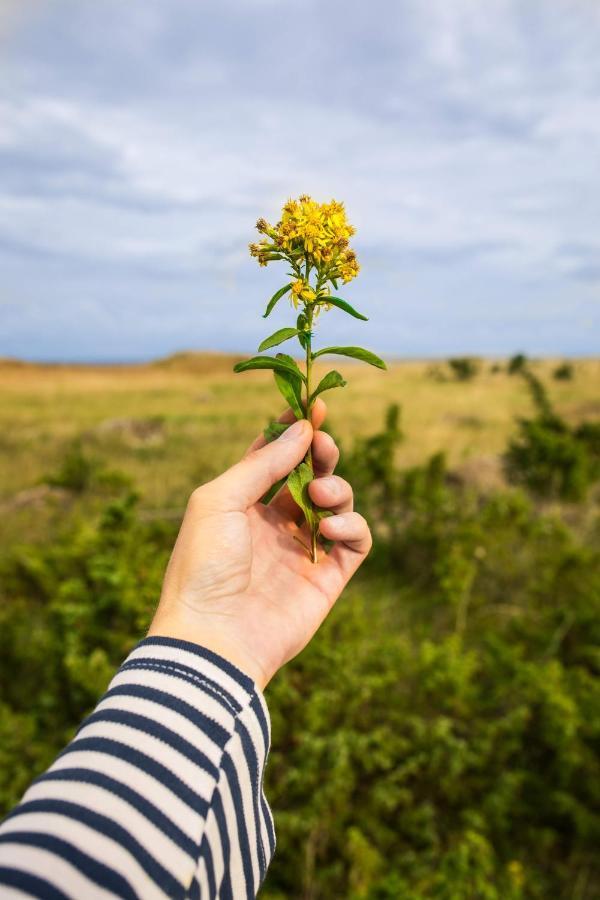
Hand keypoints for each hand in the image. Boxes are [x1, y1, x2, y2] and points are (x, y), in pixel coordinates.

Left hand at [148, 400, 371, 688]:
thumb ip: (263, 463)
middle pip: (310, 474)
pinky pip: (355, 540)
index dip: (292, 432)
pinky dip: (352, 525)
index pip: (272, 458)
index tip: (314, 407)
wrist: (214, 637)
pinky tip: (331, 527)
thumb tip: (303, 429)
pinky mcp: (327, 577)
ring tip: (318, 495)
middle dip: (320, 452)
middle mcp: (273, 524)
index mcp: (241, 504)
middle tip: (323, 442)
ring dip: (336, 486)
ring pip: (337, 502)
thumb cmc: (204, 565)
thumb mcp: (220, 499)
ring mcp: (302, 550)